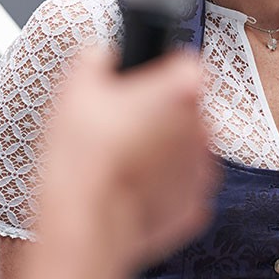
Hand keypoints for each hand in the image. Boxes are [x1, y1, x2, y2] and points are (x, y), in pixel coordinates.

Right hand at [15, 50, 216, 278]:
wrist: (84, 224)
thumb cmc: (83, 158)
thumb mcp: (76, 88)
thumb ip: (97, 57)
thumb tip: (101, 54)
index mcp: (182, 90)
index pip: (184, 63)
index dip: (160, 71)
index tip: (142, 82)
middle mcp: (202, 127)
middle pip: (186, 107)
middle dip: (159, 113)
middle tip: (122, 124)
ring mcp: (202, 169)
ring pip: (186, 147)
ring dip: (163, 149)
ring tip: (123, 159)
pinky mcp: (195, 205)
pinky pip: (181, 185)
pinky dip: (163, 185)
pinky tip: (130, 185)